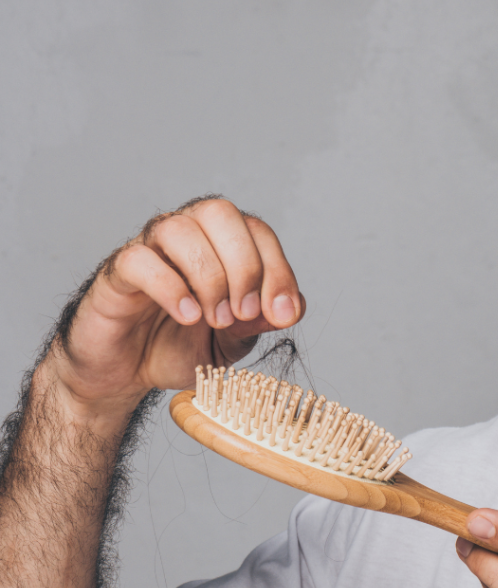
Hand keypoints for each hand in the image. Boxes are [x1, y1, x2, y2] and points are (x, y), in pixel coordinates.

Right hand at [47, 198, 304, 412]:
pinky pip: (139, 259)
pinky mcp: (117, 273)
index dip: (277, 270)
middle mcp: (186, 236)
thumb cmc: (179, 346)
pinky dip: (170, 287)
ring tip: (215, 320)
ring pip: (179, 229)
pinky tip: (187, 316)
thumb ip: (259, 321)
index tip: (281, 314)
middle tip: (243, 313)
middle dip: (244, 266)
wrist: (128, 374)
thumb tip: (291, 307)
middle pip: (219, 213)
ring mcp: (149, 250)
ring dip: (209, 277)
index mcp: (220, 245)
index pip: (257, 231)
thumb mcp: (234, 341)